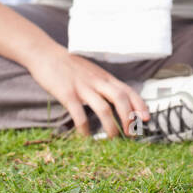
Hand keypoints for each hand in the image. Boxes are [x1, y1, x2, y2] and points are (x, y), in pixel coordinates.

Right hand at [25, 45, 150, 138]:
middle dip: (129, 117)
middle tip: (132, 133)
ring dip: (110, 126)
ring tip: (113, 139)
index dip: (139, 104)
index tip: (146, 118)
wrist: (46, 53)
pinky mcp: (67, 93)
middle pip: (120, 98)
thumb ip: (103, 83)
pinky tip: (85, 136)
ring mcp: (82, 87)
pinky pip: (79, 113)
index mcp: (104, 76)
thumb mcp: (92, 71)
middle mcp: (97, 81)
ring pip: (103, 108)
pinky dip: (84, 127)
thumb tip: (116, 100)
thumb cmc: (69, 65)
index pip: (127, 90)